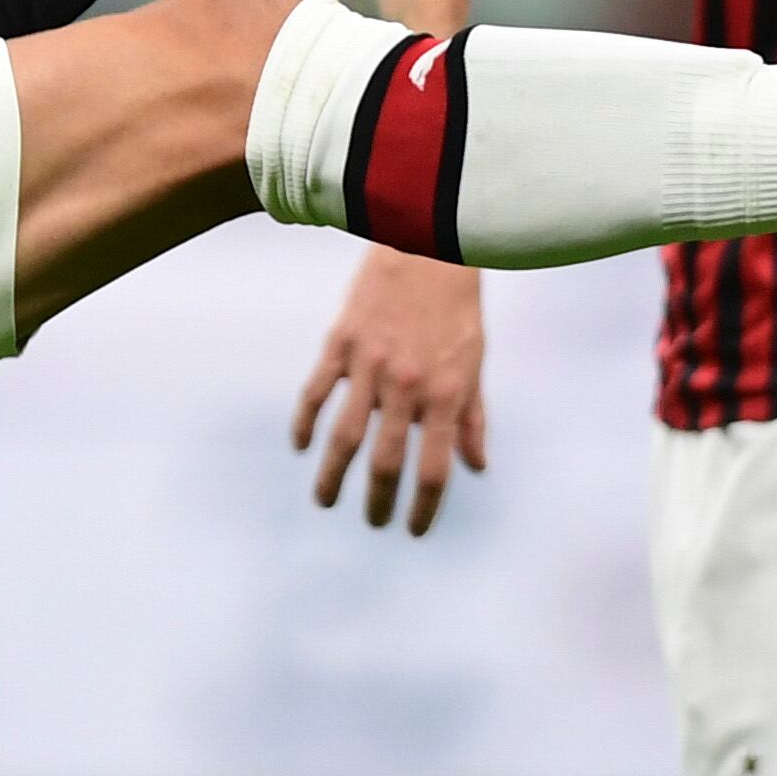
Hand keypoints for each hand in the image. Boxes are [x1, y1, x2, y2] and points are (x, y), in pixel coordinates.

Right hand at [291, 245, 487, 532]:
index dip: (424, 507)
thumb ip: (474, 417)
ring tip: (325, 500)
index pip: (434, 469)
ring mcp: (369, 365)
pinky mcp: (340, 343)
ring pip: (345, 435)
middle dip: (377, 501)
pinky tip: (300, 445)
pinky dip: (304, 423)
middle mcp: (407, 386)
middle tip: (372, 522)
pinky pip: (316, 392)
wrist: (426, 246)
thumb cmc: (456, 308)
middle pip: (386, 461)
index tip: (414, 530)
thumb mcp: (475, 363)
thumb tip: (476, 466)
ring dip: (332, 475)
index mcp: (446, 394)